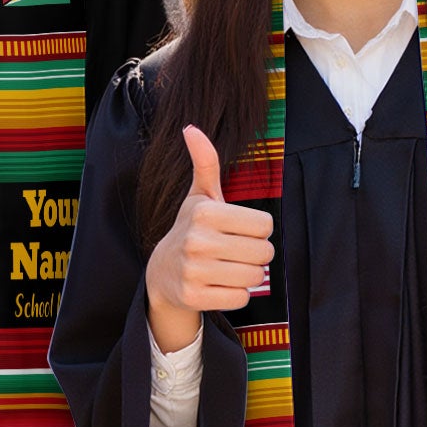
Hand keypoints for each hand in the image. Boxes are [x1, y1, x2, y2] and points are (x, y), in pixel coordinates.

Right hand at [143, 126, 274, 353]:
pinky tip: (219, 285)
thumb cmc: (191, 228)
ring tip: (229, 268)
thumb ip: (205, 163)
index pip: (265, 225)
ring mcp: (194, 271)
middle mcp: (197, 240)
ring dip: (249, 275)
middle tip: (236, 252)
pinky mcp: (194, 297)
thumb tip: (190, 128)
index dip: (257, 229)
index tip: (239, 231)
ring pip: (255, 277)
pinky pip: (240, 299)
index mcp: (204, 212)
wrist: (162, 272)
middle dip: (256, 254)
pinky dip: (236, 295)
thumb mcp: (199, 196)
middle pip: (264, 252)